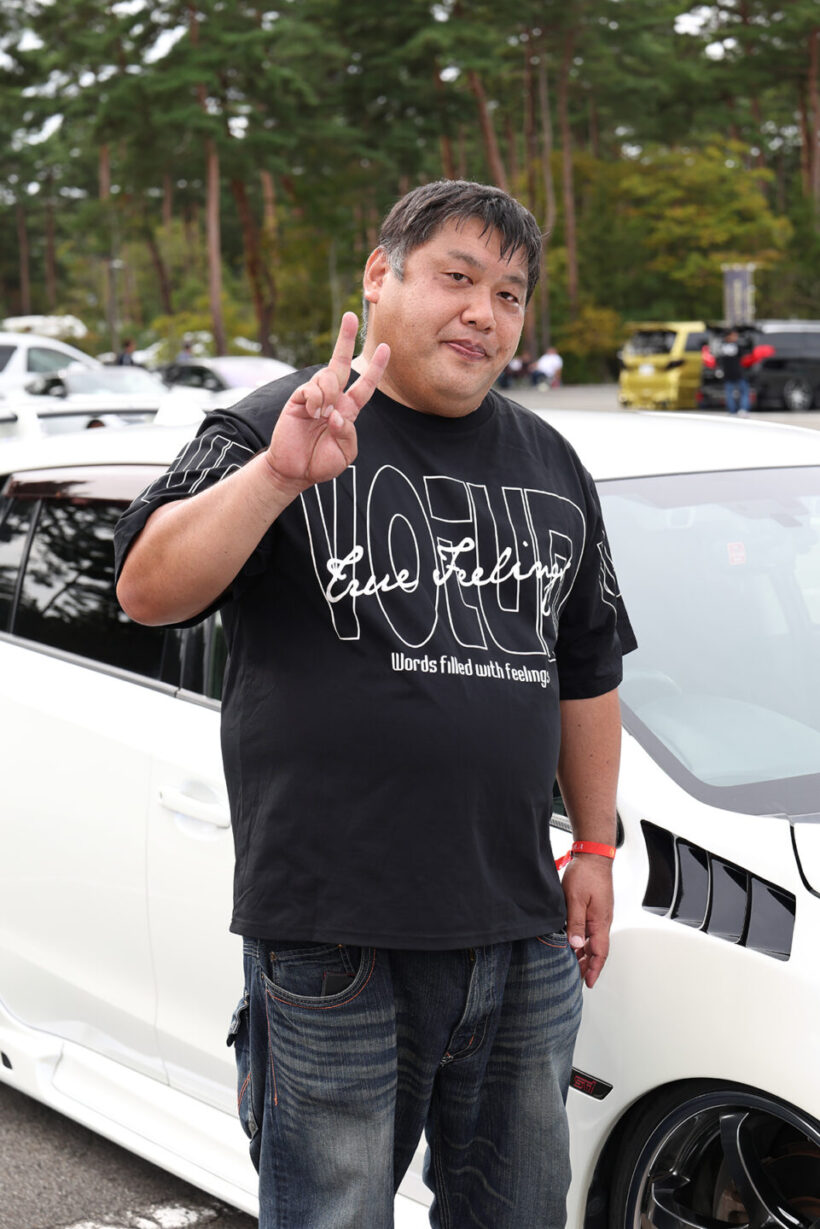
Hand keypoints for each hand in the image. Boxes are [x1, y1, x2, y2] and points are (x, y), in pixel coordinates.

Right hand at [266, 312, 389, 492]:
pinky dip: (317, 399)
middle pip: (341, 363)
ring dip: (329, 393)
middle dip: (346, 339)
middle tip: (351, 316)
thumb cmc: (320, 463)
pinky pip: (311, 388)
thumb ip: (348, 435)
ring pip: (328, 377)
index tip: (386, 348)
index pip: (365, 385)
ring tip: (322, 414)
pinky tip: (314, 412)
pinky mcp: (298, 399)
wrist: (294, 471)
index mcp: (348, 410)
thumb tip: (337, 414)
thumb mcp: (344, 454)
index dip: (376, 368)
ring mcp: (314, 397)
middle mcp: (333, 399)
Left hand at [562, 855, 613, 988]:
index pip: (599, 952)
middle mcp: (602, 921)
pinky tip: (574, 943)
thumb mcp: (575, 900)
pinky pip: (590, 931)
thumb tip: (574, 945)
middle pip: (597, 950)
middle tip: (578, 979)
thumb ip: (575, 923)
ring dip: (585, 954)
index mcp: (600, 922)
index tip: (589, 983)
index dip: (594, 969)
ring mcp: (599, 915)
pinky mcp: (595, 909)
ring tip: (574, 965)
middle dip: (589, 966)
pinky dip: (583, 941)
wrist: (593, 856)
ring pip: (593, 941)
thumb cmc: (586, 875)